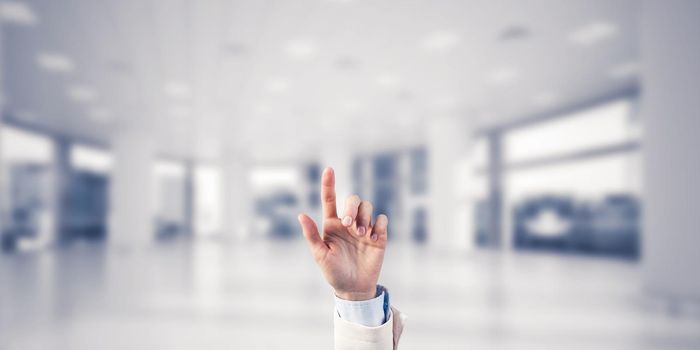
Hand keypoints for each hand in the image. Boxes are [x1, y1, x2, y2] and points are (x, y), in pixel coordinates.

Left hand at [298, 167, 388, 300]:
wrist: (354, 288)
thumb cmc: (333, 272)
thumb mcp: (320, 255)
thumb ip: (312, 235)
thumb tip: (301, 215)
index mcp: (332, 224)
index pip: (330, 199)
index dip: (329, 184)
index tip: (329, 169)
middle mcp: (348, 222)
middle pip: (353, 199)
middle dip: (352, 208)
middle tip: (350, 226)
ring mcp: (364, 228)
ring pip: (367, 207)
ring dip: (364, 217)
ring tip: (362, 235)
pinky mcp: (379, 236)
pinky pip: (381, 219)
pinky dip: (379, 225)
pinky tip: (374, 238)